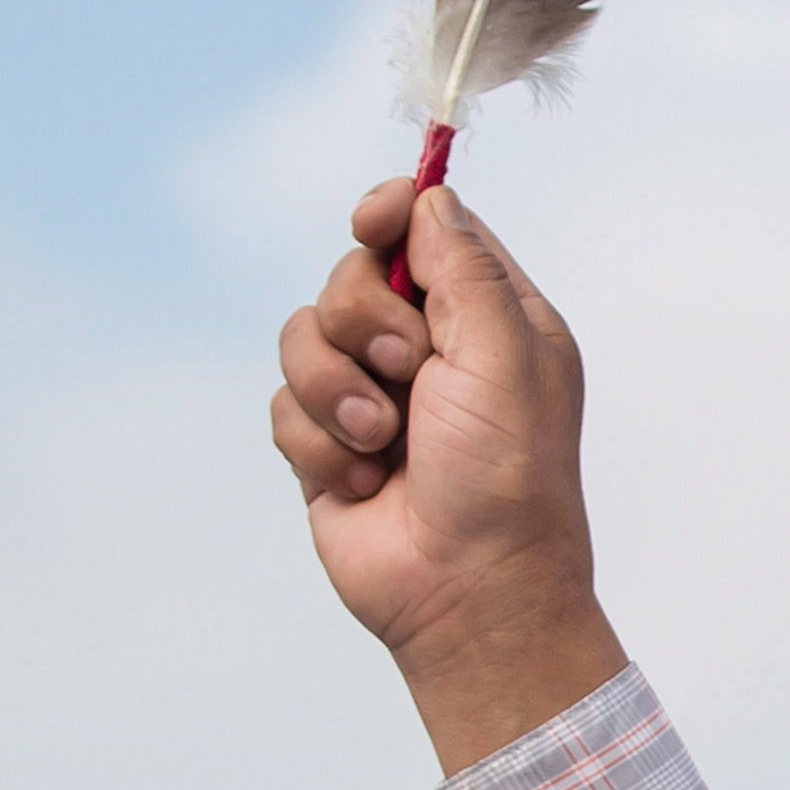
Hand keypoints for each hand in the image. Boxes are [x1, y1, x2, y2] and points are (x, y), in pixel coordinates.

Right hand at [267, 170, 623, 769]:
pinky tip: (361, 482)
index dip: (391, 215)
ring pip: (303, 335)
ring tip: (380, 442)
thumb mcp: (506, 355)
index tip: (373, 222)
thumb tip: (429, 199)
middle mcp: (429, 349)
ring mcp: (372, 395)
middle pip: (350, 275)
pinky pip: (283, 402)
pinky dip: (317, 441)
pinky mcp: (326, 442)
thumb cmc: (505, 478)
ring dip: (336, 389)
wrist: (466, 590)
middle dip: (366, 322)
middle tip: (406, 374)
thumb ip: (465, 268)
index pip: (425, 231)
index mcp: (489, 318)